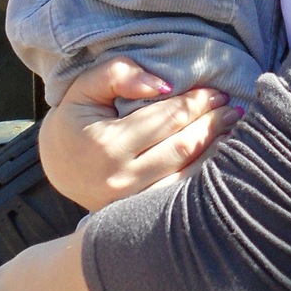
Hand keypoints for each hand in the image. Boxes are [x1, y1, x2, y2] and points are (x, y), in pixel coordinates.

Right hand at [38, 58, 240, 211]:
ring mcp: (132, 203)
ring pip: (188, 176)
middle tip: (233, 108)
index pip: (166, 119)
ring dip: (216, 152)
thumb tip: (163, 84)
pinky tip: (220, 158)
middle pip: (183, 147)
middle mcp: (122, 180)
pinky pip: (180, 195)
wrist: (56, 169)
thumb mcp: (83, 89)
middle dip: (212, 124)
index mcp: (108, 146)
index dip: (196, 103)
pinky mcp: (140, 216)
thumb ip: (117, 74)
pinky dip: (204, 176)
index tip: (216, 91)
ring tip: (234, 130)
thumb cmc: (73, 123)